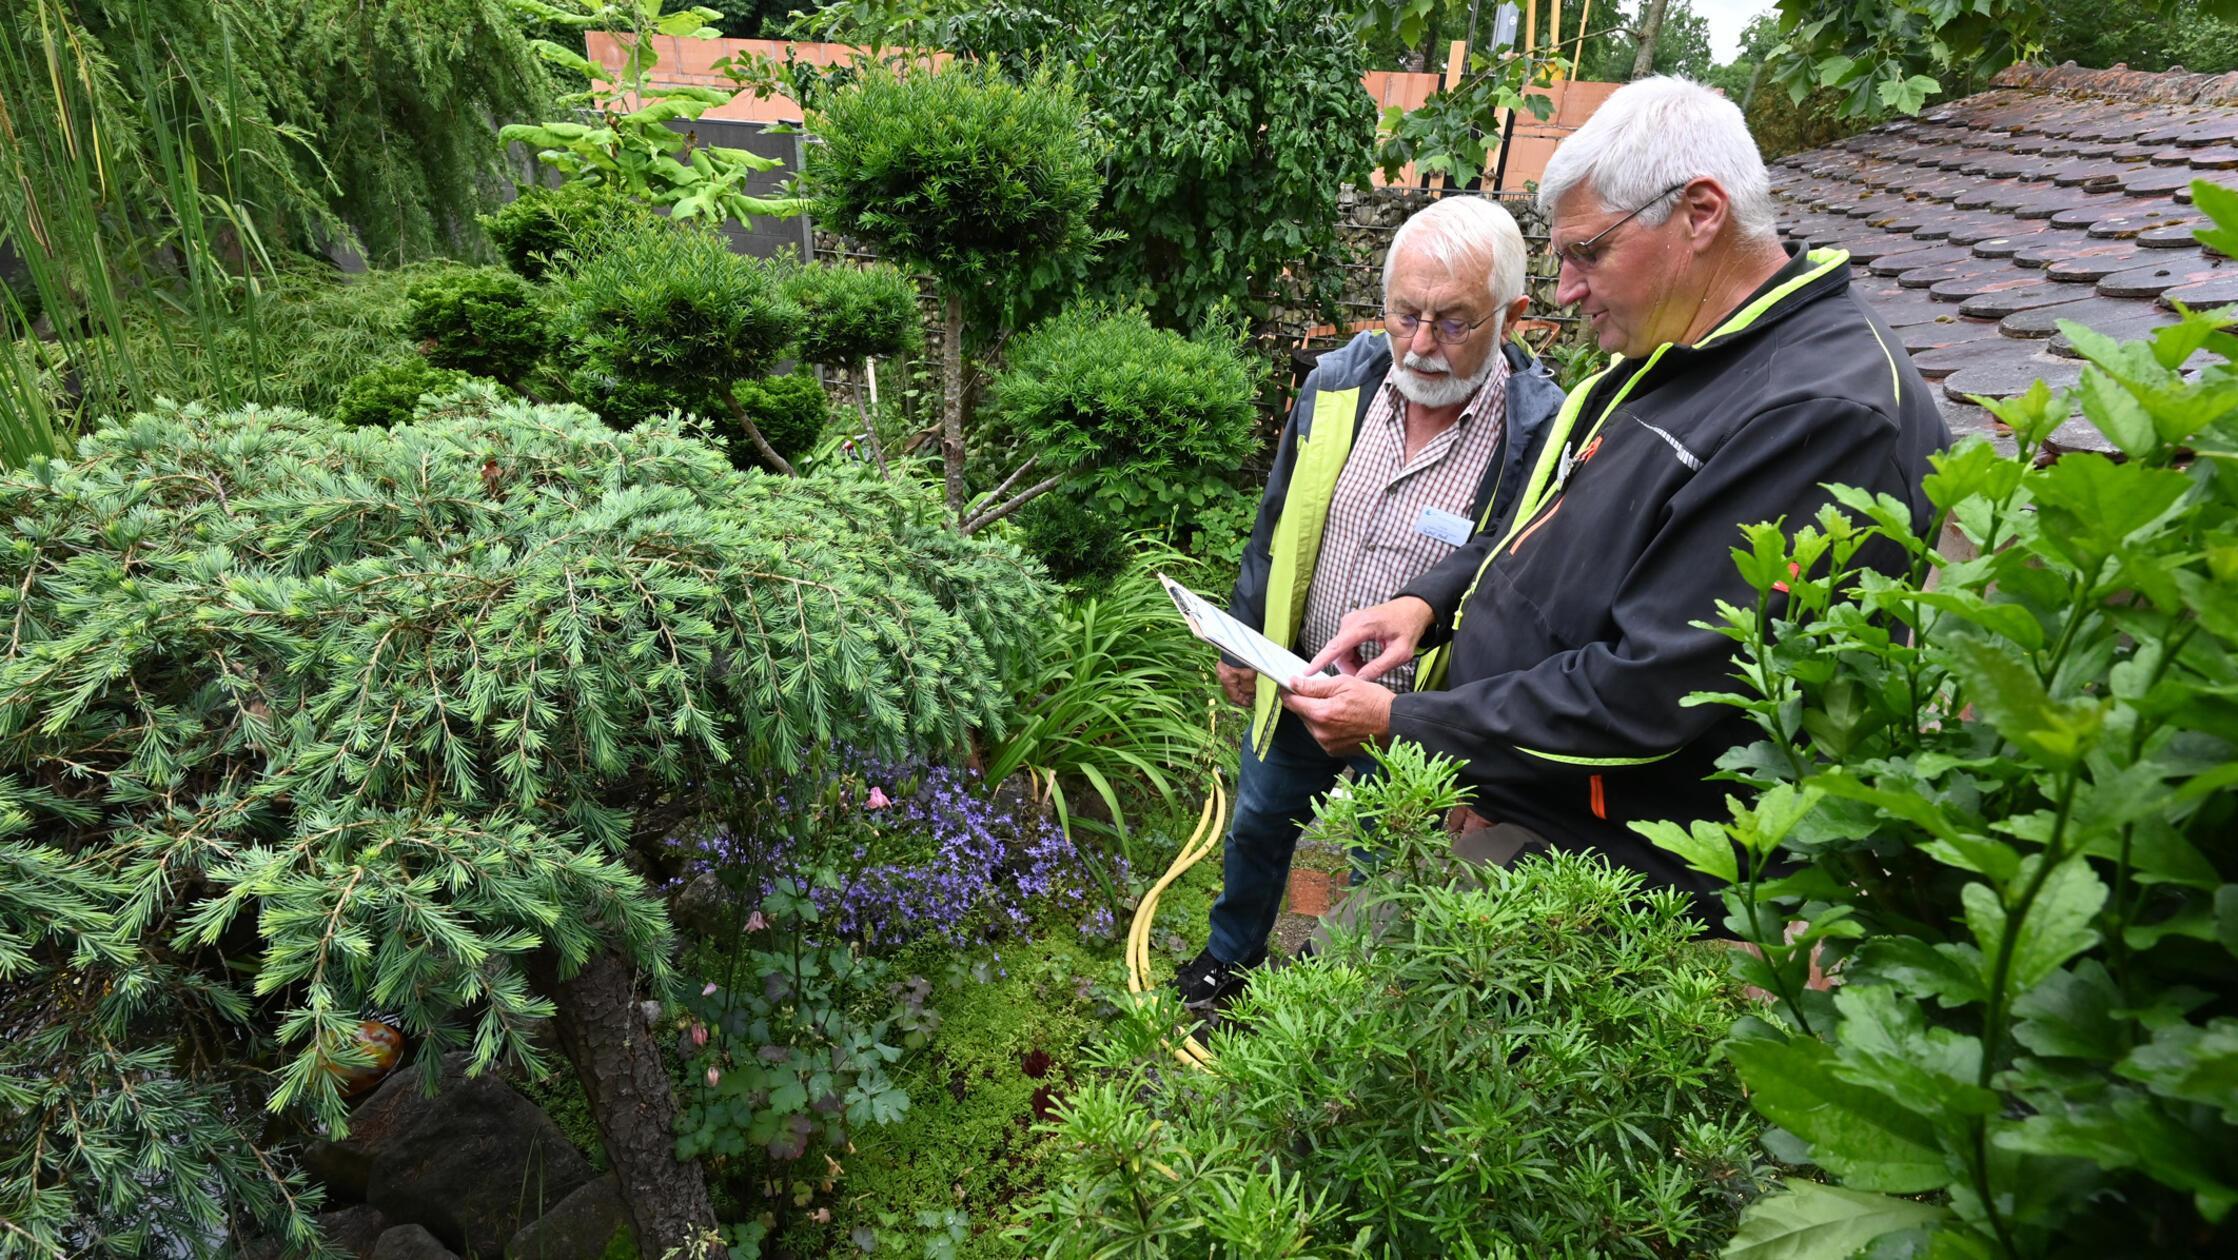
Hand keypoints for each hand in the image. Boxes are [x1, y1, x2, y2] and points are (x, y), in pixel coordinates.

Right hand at [1215, 660, 1254, 706]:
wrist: (1240, 639)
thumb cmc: (1243, 656)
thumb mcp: (1249, 675)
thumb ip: (1248, 687)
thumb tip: (1249, 695)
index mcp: (1225, 678)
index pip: (1232, 696)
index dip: (1242, 701)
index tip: (1250, 704)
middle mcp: (1222, 673)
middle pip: (1233, 689)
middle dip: (1243, 694)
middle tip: (1253, 697)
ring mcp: (1224, 666)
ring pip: (1234, 681)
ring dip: (1243, 686)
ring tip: (1253, 687)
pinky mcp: (1229, 660)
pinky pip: (1235, 674)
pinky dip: (1242, 678)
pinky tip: (1249, 678)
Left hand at [1280, 672, 1393, 755]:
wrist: (1394, 724)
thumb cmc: (1374, 702)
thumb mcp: (1345, 684)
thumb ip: (1315, 686)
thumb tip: (1294, 683)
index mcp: (1322, 714)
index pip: (1292, 702)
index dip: (1289, 691)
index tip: (1290, 684)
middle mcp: (1321, 732)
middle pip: (1301, 713)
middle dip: (1306, 702)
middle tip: (1323, 692)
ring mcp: (1327, 744)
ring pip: (1310, 724)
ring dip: (1316, 714)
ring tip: (1336, 706)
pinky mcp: (1333, 750)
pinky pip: (1321, 734)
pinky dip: (1325, 725)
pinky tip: (1340, 718)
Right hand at [1303, 596, 1434, 681]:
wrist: (1412, 609)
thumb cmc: (1408, 627)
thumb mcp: (1400, 652)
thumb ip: (1379, 667)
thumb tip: (1360, 680)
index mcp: (1364, 626)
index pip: (1337, 646)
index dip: (1321, 660)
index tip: (1307, 671)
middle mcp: (1352, 621)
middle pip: (1338, 652)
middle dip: (1348, 668)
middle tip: (1365, 676)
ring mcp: (1349, 621)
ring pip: (1340, 650)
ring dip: (1350, 663)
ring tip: (1368, 667)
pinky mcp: (1350, 624)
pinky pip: (1343, 645)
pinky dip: (1351, 656)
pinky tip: (1364, 659)